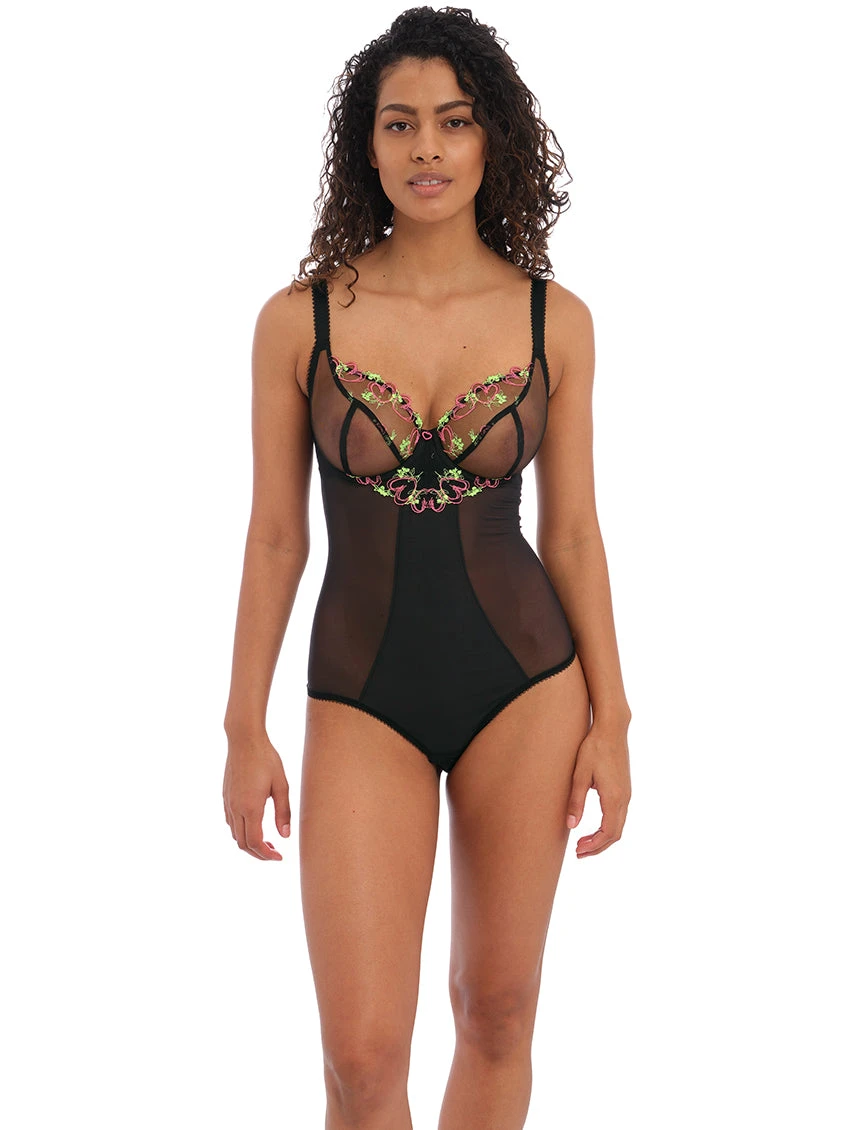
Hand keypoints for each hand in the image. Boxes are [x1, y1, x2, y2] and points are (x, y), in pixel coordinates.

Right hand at [223, 734, 290, 860]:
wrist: (244, 740)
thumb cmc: (266, 759)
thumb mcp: (282, 785)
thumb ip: (283, 812)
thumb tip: (285, 836)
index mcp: (251, 807)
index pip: (255, 842)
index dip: (266, 855)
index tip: (279, 857)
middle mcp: (235, 808)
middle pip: (242, 843)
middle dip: (258, 853)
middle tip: (275, 853)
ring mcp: (228, 803)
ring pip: (235, 834)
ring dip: (249, 843)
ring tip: (268, 841)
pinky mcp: (225, 797)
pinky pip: (230, 822)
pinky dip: (241, 831)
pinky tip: (254, 825)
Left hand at [566, 718, 630, 856]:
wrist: (612, 729)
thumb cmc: (594, 748)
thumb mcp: (579, 774)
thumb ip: (576, 801)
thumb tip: (571, 825)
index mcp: (613, 797)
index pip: (608, 833)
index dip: (594, 846)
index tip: (578, 850)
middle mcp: (624, 798)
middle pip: (615, 834)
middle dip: (598, 847)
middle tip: (579, 853)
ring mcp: (627, 794)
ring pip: (619, 826)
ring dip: (603, 839)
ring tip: (584, 843)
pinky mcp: (625, 789)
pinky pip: (619, 816)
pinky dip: (608, 828)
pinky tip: (594, 828)